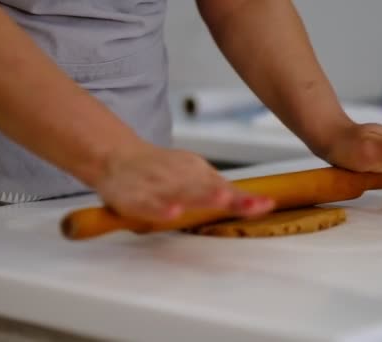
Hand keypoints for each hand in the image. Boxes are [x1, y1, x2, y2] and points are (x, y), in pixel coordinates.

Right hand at [94, 142, 274, 221]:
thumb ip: (225, 192)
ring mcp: (157, 186)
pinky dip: (160, 209)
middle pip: (206, 189)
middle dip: (226, 195)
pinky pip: (148, 204)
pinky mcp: (134, 197)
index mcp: (197, 174)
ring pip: (180, 193)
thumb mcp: (197, 176)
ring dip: (201, 197)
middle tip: (248, 202)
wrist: (116, 158)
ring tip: (220, 199)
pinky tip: (173, 213)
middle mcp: (180, 178)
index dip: (244, 199)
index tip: (264, 205)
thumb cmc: (162, 171)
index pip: (225, 188)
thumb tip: (263, 203)